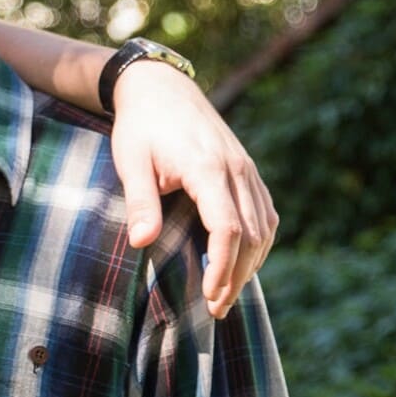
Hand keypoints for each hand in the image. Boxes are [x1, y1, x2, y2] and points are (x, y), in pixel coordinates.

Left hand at [108, 60, 277, 317]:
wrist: (160, 87)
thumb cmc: (140, 126)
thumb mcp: (130, 161)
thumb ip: (139, 201)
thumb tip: (141, 242)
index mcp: (208, 167)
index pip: (227, 227)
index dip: (222, 266)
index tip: (209, 296)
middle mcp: (236, 168)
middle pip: (250, 233)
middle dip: (236, 275)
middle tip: (216, 309)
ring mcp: (246, 168)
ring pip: (264, 225)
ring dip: (251, 264)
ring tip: (227, 295)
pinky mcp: (247, 170)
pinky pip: (265, 212)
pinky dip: (259, 242)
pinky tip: (243, 263)